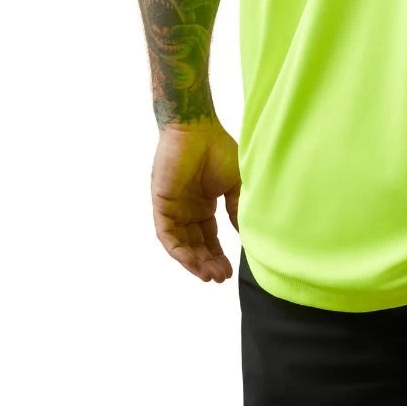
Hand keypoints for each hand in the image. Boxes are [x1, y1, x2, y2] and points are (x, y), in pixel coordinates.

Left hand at [151, 119, 240, 282]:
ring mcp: (174, 208)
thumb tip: (244, 235)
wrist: (198, 129)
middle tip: (221, 277)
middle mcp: (187, 209)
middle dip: (207, 263)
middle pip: (195, 245)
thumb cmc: (218, 149)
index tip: (229, 271)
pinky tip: (193, 262)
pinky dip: (179, 251)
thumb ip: (237, 209)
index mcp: (203, 204)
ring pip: (181, 244)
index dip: (218, 254)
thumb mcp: (235, 184)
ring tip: (210, 275)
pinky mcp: (162, 204)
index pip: (209, 237)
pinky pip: (167, 234)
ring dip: (194, 262)